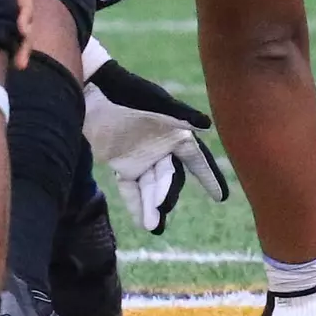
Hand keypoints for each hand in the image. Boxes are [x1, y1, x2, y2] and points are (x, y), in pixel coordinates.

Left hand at [83, 57, 228, 232]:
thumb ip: (181, 115)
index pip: (198, 161)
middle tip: (161, 211)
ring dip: (152, 206)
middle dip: (167, 196)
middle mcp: (162, 148)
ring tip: (153, 227)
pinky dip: (136, 202)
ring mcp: (142, 157)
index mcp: (177, 134)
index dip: (210, 178)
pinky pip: (131, 187)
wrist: (93, 88)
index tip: (222, 198)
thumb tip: (208, 125)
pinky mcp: (122, 162)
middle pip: (170, 179)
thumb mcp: (156, 103)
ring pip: (151, 187)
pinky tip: (141, 220)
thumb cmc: (129, 91)